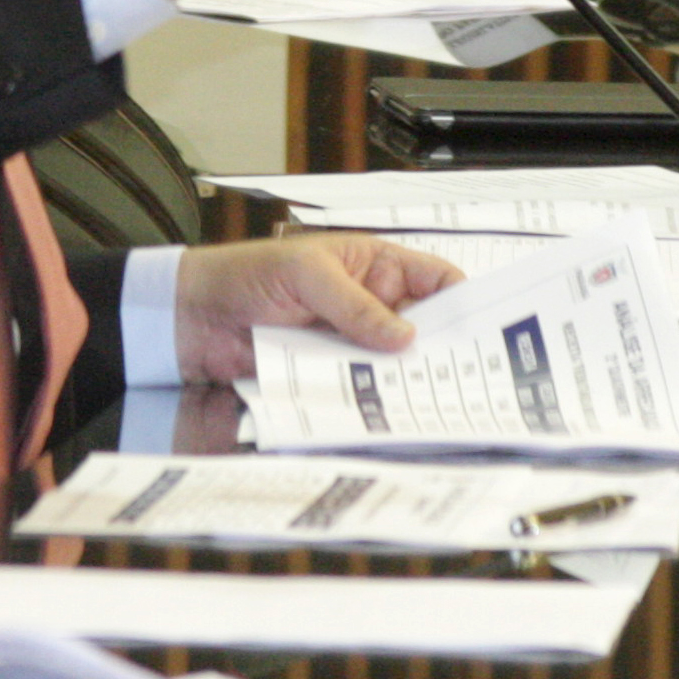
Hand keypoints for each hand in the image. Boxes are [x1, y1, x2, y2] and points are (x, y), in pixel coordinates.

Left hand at [173, 232, 465, 382]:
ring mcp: (348, 342)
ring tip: (434, 403)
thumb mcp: (307, 275)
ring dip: (407, 379)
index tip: (484, 329)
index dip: (462, 301)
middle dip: (441, 350)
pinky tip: (388, 413)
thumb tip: (405, 337)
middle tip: (469, 379)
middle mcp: (368, 304)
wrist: (194, 316)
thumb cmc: (247, 274)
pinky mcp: (327, 374)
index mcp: (373, 265)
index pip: (433, 280)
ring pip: (392, 364)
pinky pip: (360, 387)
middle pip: (421, 329)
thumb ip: (355, 306)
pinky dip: (373, 399)